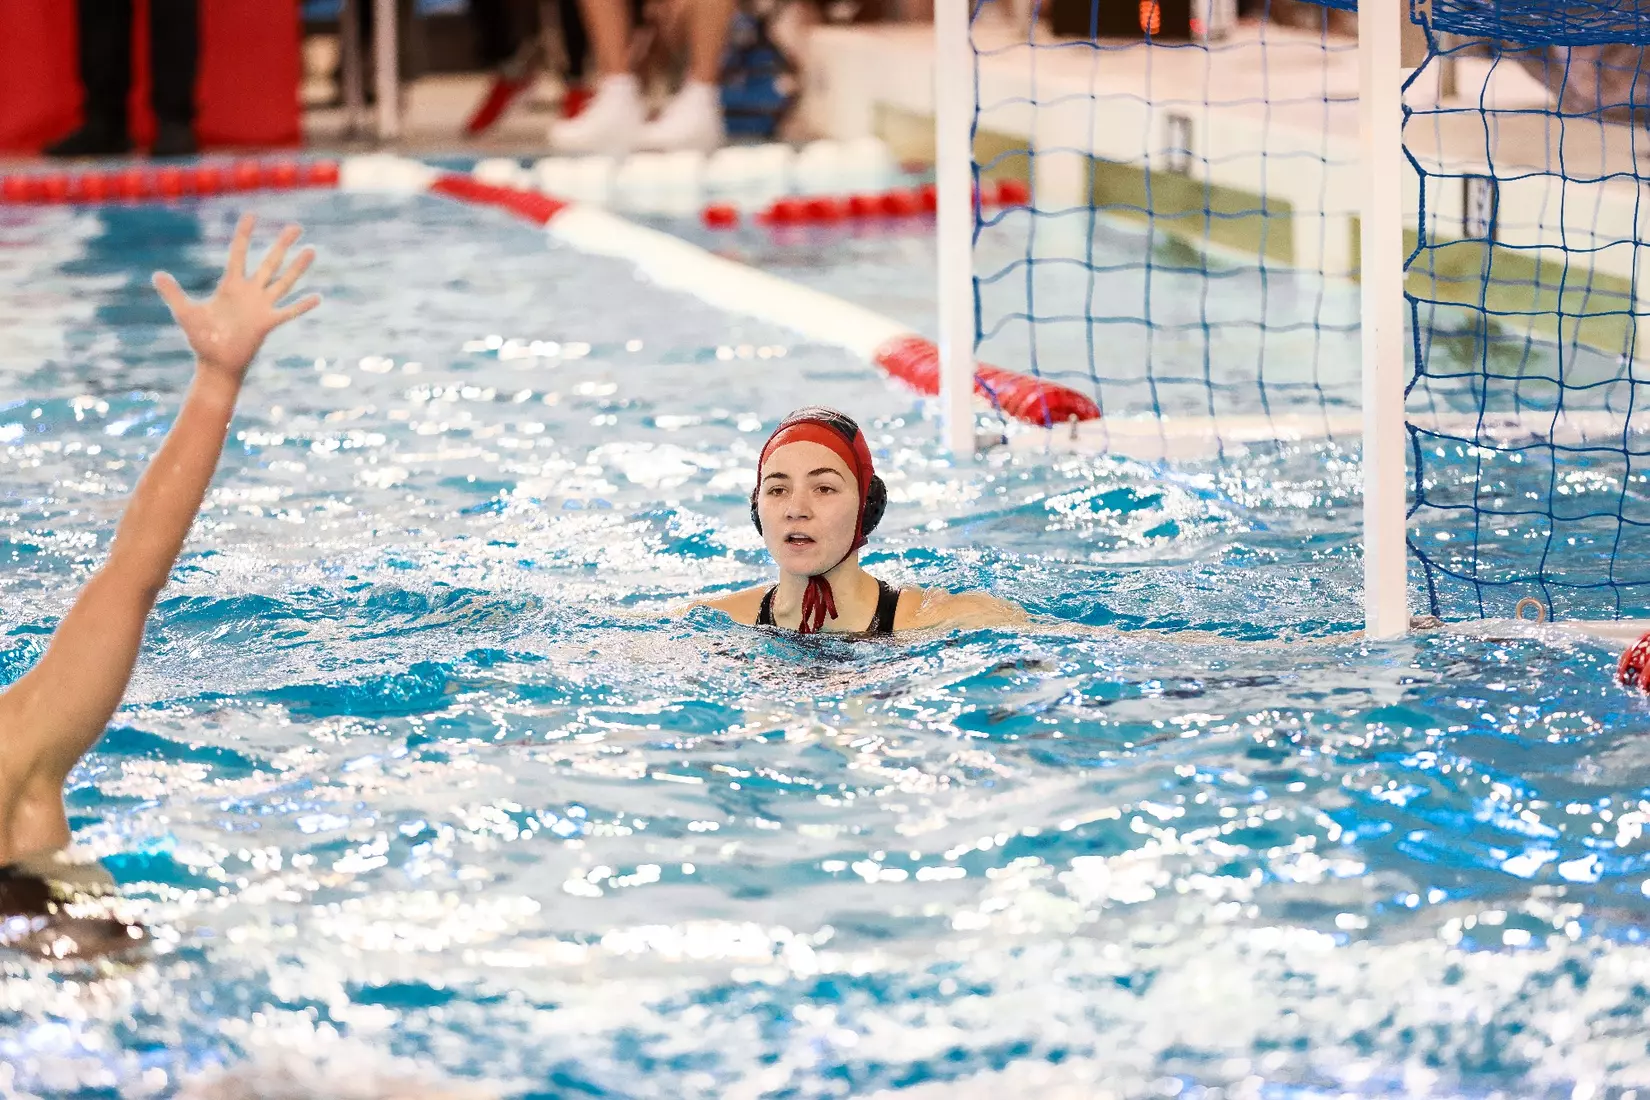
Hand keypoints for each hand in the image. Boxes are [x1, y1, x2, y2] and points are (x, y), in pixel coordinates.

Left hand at [152, 214, 320, 391]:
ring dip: (298, 267)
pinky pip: (288, 312)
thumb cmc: (202, 339)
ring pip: (284, 281)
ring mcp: (261, 307)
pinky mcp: (268, 323)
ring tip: (311, 251)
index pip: (239, 253)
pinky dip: (302, 306)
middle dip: (282, 244)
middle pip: (270, 262)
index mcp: (231, 286)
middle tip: (296, 226)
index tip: (252, 216)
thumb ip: (173, 293)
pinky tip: (317, 297)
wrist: (216, 363)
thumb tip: (156, 275)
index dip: (244, 234)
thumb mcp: (185, 312)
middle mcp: (250, 292)